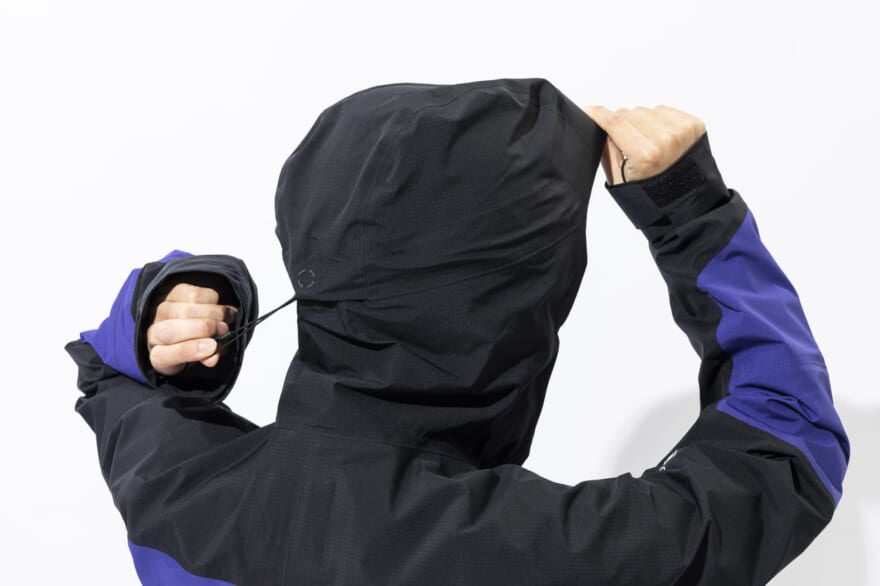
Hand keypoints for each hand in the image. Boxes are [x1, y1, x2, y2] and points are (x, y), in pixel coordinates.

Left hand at [146, 283, 237, 375]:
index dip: (188, 351)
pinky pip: (193, 294)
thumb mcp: (202, 359)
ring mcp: (162, 311)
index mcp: (159, 357)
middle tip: (223, 329)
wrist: (192, 327)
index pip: (163, 356)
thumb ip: (207, 358)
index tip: (212, 347)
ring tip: (223, 319)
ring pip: (184, 310)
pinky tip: (216, 306)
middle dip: (204, 328)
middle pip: (173, 329)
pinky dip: (211, 299)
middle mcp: (155, 333)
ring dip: (211, 313)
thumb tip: (213, 358)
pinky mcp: (173, 293)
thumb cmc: (197, 347)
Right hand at [583, 105, 705, 184]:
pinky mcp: (694, 124)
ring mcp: (682, 130)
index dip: (597, 113)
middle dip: (622, 125)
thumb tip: (599, 125)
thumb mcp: (619, 179)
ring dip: (640, 122)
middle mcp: (666, 139)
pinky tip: (659, 138)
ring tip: (646, 144)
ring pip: (646, 110)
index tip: (589, 110)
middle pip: (629, 114)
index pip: (614, 122)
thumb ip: (606, 150)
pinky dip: (658, 120)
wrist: (686, 203)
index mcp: (646, 154)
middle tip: (626, 144)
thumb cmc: (652, 195)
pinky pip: (665, 111)